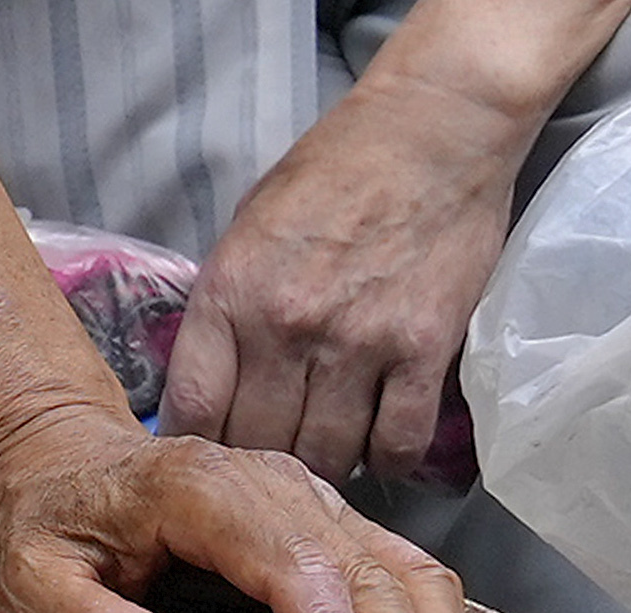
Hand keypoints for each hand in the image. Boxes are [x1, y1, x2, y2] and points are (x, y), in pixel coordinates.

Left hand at [0, 406, 483, 612]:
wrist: (55, 457)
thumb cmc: (42, 523)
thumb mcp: (25, 582)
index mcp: (197, 492)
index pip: (289, 562)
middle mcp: (270, 486)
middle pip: (363, 567)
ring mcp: (307, 501)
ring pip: (398, 565)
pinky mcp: (325, 525)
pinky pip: (399, 568)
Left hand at [163, 90, 528, 485]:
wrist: (437, 128)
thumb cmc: (339, 168)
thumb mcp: (251, 224)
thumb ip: (227, 305)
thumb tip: (210, 385)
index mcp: (234, 288)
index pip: (193, 408)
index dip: (197, 445)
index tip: (209, 454)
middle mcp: (288, 323)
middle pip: (257, 444)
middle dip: (259, 461)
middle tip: (273, 457)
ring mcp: (358, 342)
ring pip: (324, 457)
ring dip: (323, 465)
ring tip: (326, 447)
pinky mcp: (423, 352)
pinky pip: (395, 446)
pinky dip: (385, 459)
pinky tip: (379, 440)